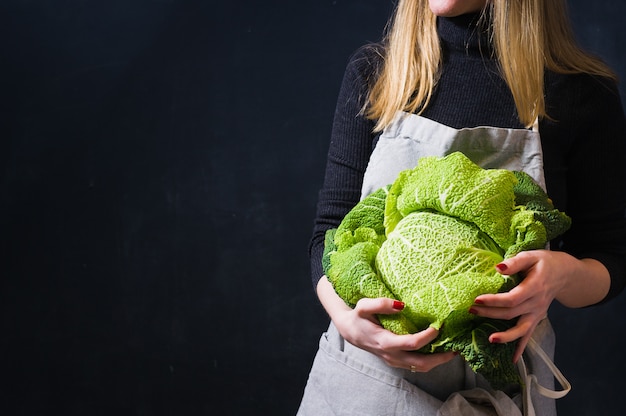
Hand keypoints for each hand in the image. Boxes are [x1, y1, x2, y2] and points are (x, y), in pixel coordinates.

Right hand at [317, 276, 455, 371]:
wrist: (350, 330)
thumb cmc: (358, 316)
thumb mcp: (364, 306)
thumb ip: (381, 303)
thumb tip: (402, 304)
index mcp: (384, 341)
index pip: (411, 343)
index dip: (427, 336)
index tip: (438, 326)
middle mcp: (391, 355)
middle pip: (420, 363)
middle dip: (441, 357)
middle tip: (456, 347)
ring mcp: (394, 361)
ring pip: (420, 367)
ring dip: (438, 361)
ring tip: (453, 350)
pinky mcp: (397, 361)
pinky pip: (416, 365)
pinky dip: (430, 360)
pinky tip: (439, 350)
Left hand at [470, 250, 608, 362]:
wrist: (564, 273)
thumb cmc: (544, 262)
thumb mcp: (531, 255)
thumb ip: (515, 262)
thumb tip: (498, 268)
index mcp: (535, 286)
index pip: (513, 298)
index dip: (495, 301)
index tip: (477, 299)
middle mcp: (537, 303)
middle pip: (512, 313)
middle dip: (490, 314)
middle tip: (471, 311)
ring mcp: (538, 313)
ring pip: (522, 329)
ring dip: (506, 336)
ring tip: (490, 339)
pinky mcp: (537, 318)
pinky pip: (529, 336)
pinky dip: (521, 348)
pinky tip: (513, 360)